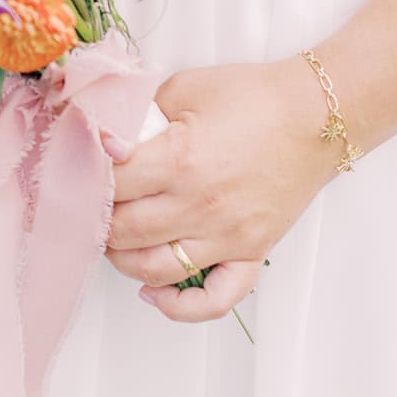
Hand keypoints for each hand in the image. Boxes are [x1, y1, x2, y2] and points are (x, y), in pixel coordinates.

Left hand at [103, 56, 336, 322]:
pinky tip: (153, 293)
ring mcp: (226, 236)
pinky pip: (213, 300)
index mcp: (179, 159)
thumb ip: (138, 111)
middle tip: (91, 202)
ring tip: (115, 238)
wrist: (315, 115)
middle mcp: (199, 205)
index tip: (80, 167)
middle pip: (121, 231)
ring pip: (152, 269)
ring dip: (122, 258)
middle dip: (97, 217)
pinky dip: (178, 308)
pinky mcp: (250, 253)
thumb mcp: (184, 88)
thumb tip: (100, 131)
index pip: (109, 184)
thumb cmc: (253, 96)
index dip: (86, 175)